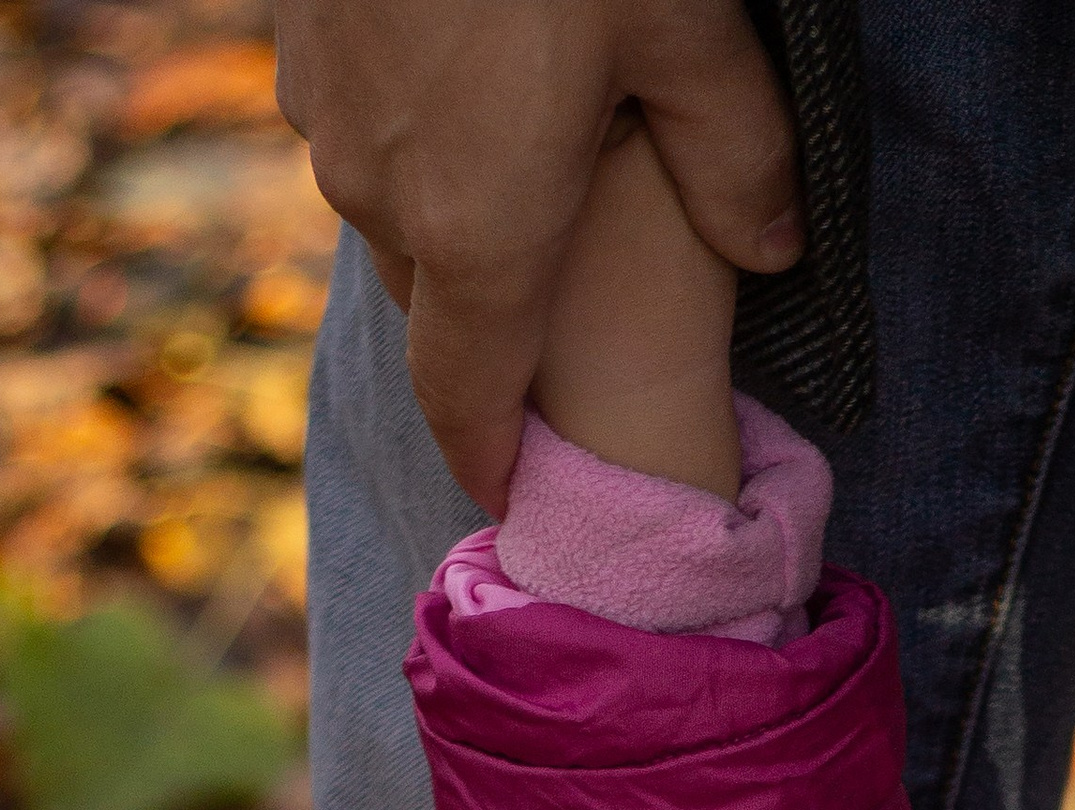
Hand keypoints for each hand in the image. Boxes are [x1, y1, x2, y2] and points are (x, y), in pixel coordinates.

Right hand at [274, 0, 799, 513]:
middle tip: (561, 322)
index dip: (494, 459)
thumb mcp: (685, 29)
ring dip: (454, 218)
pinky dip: (418, 134)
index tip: (515, 497)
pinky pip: (363, 124)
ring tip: (527, 179)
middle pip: (441, 307)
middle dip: (496, 326)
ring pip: (392, 210)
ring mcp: (325, 109)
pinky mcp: (298, 32)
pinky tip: (472, 78)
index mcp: (479, 233)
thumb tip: (777, 256)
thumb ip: (738, 154)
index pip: (471, 399)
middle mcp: (381, 194)